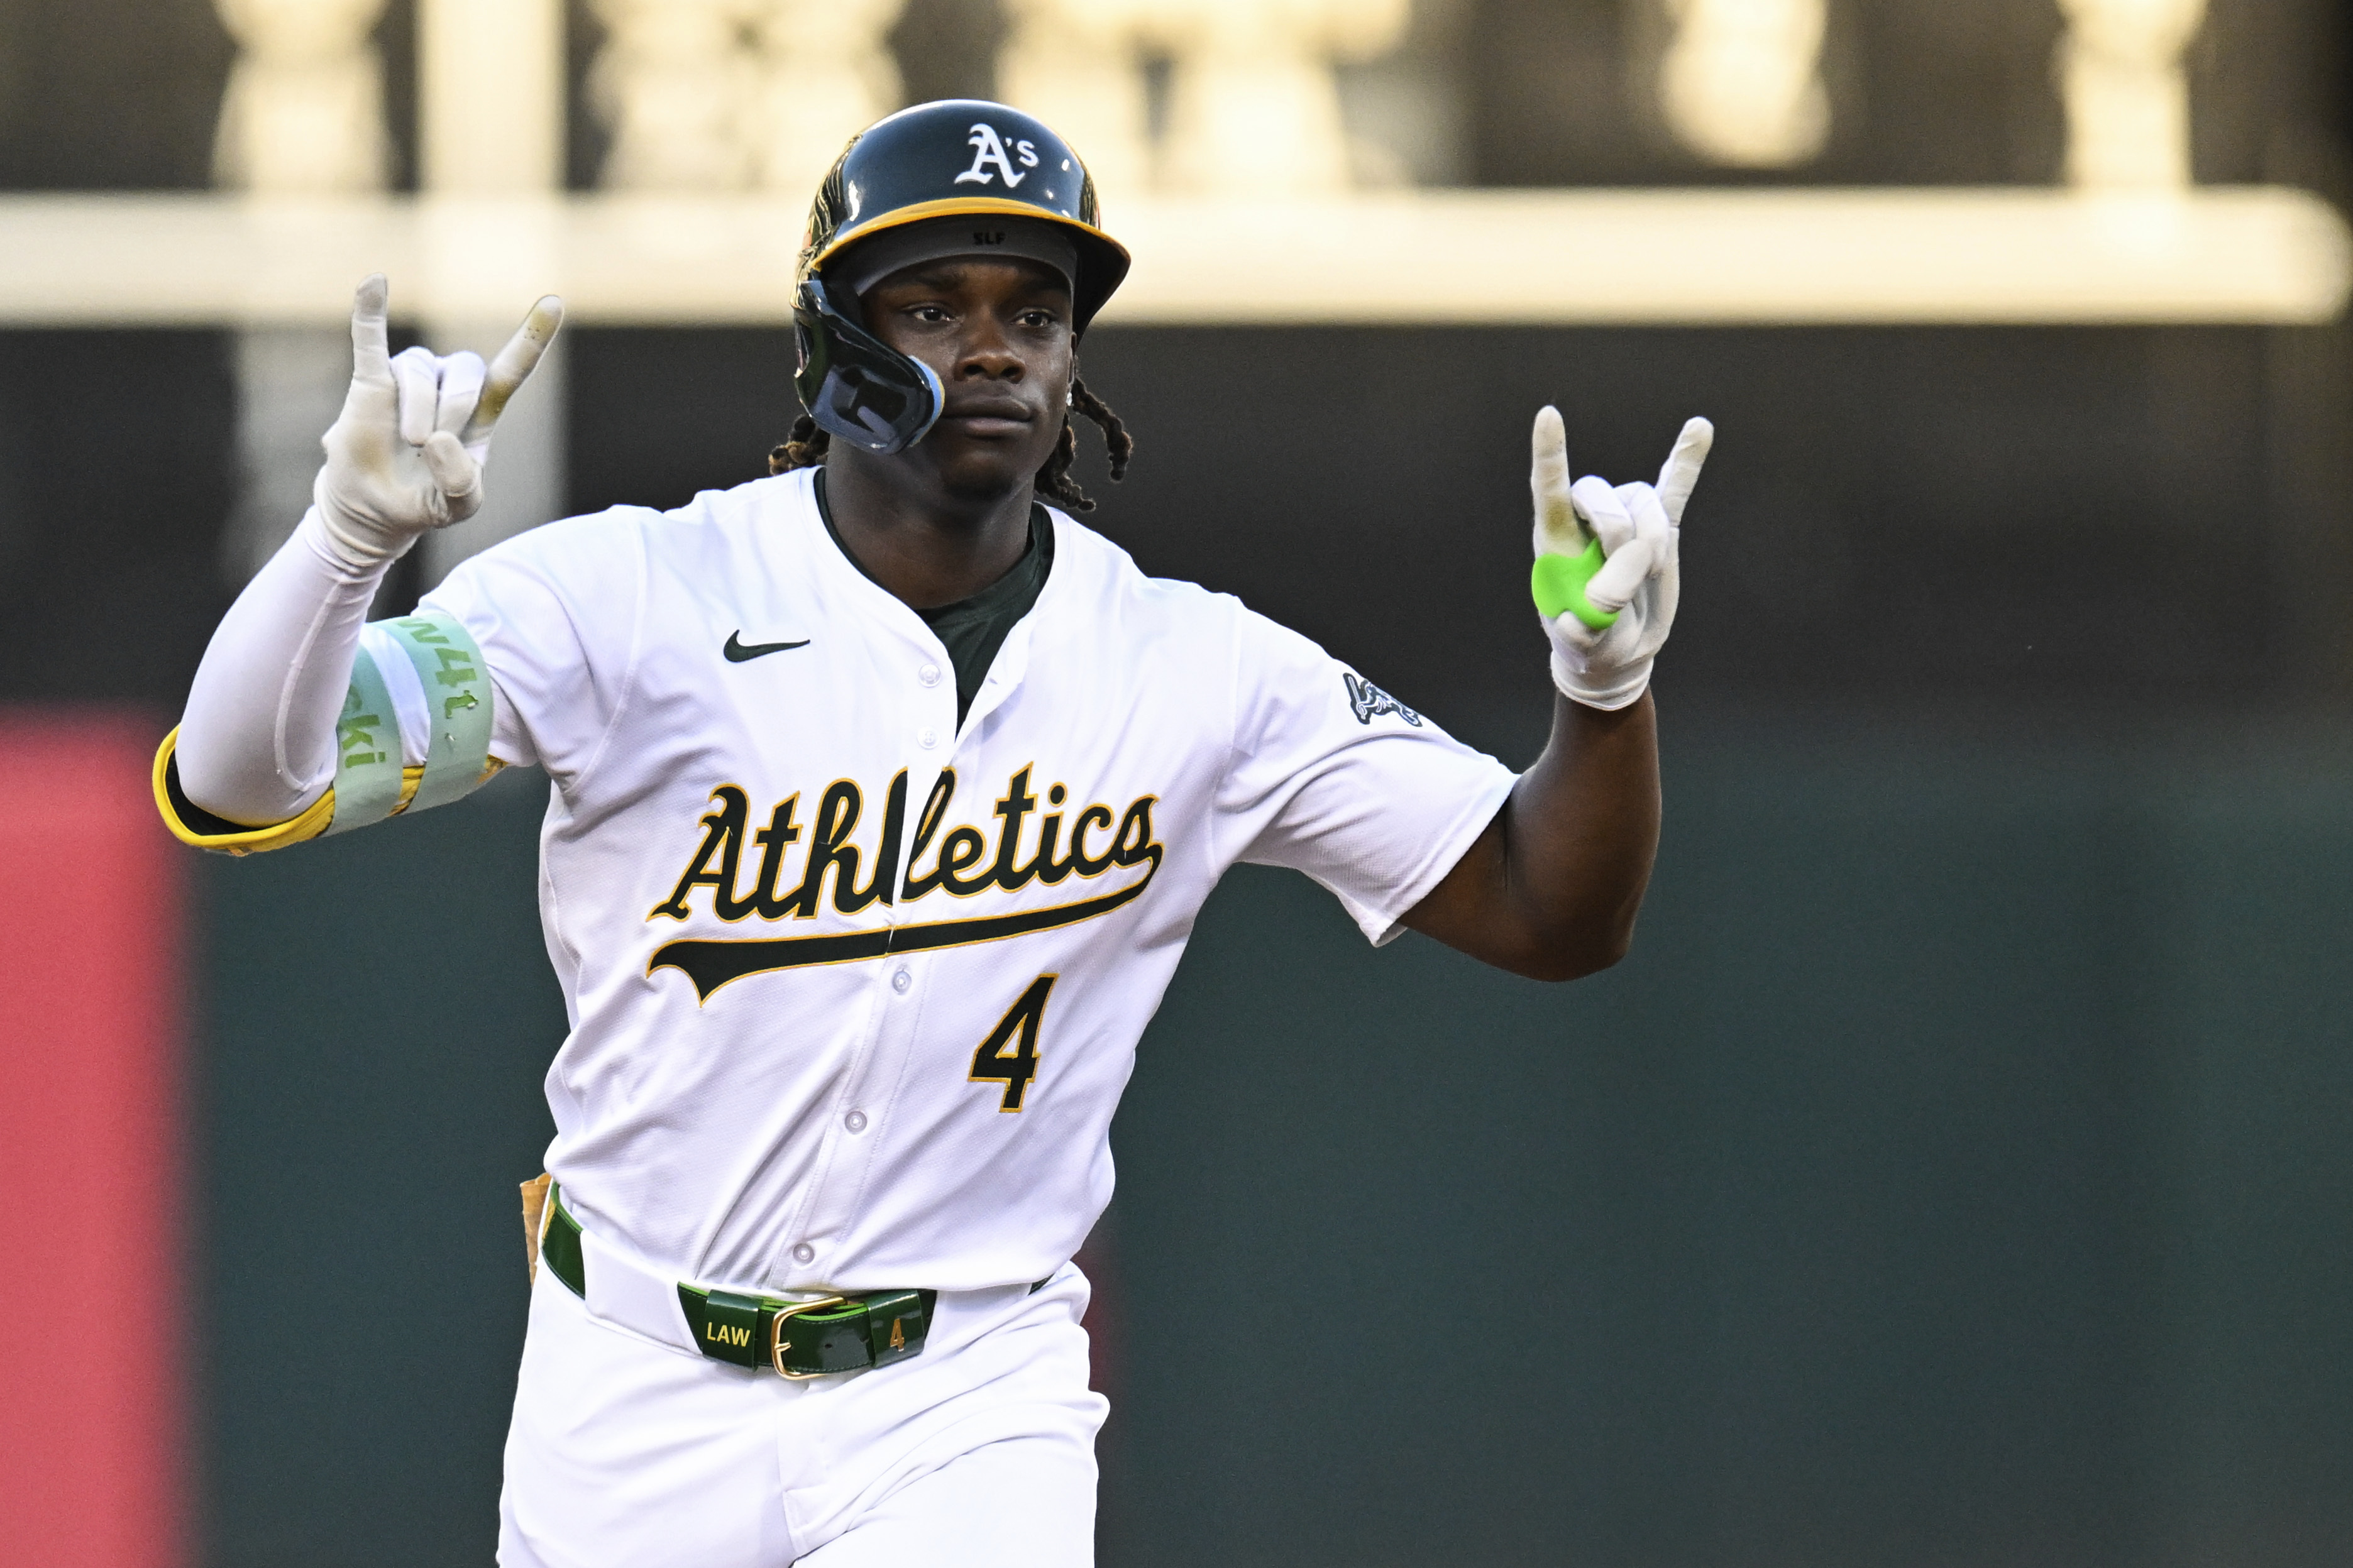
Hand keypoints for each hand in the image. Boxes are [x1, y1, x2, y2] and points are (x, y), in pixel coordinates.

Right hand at [313, 274, 564, 565]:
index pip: (512, 369)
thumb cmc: (426, 501)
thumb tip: (439, 441)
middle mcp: (448, 384)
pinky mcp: (372, 379)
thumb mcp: (458, 506)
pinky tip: (374, 282)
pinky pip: (370, 338)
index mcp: (481, 410)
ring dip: (417, 410)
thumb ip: (462, 484)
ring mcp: (411, 378)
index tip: (554, 303)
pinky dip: (370, 312)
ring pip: (420, 372)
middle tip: (429, 447)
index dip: (533, 337)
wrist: (374, 509)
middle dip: (452, 413)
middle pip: (467, 375)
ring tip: (409, 441)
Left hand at [1528, 406, 1712, 710]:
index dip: (1551, 455)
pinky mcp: (1662, 528)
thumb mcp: (1584, 641)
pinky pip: (1676, 488)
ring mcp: (1627, 519)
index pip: (1550, 490)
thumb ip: (1596, 613)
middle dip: (1619, 541)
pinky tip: (1700, 430)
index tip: (1549, 416)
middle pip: (1605, 499)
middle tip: (1620, 590)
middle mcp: (1588, 519)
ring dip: (1652, 545)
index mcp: (1555, 541)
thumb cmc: (1588, 642)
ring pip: (1646, 506)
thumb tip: (1624, 572)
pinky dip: (1686, 461)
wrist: (1618, 651)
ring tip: (1645, 576)